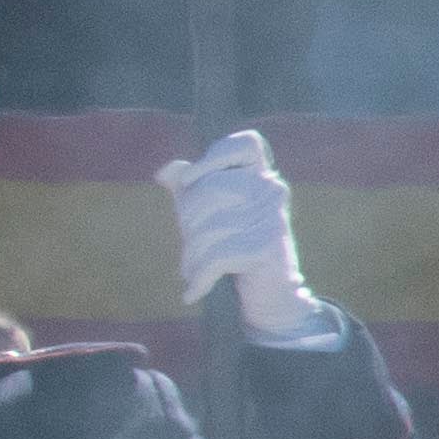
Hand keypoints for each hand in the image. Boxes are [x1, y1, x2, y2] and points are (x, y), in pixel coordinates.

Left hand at [168, 128, 324, 337]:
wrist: (268, 294)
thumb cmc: (232, 246)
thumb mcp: (204, 214)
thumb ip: (186, 187)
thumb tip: (165, 171)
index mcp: (261, 175)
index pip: (246, 144)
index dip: (214, 157)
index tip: (189, 181)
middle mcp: (272, 190)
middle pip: (207, 190)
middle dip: (188, 223)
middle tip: (195, 245)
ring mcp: (273, 218)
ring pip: (206, 229)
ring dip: (192, 256)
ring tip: (196, 269)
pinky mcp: (268, 248)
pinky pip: (214, 257)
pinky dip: (198, 278)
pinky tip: (193, 292)